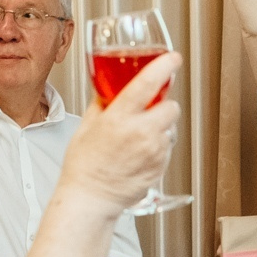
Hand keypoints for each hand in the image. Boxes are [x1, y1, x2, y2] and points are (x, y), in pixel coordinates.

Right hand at [58, 53, 182, 211]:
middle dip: (163, 105)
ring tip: (138, 137)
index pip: (147, 83)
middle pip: (171, 106)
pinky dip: (158, 146)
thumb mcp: (86, 126)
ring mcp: (153, 151)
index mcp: (119, 118)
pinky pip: (167, 147)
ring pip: (170, 128)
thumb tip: (110, 89)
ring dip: (160, 127)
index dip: (164, 66)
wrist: (91, 198)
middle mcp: (140, 133)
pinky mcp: (161, 166)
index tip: (172, 58)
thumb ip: (102, 104)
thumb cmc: (84, 166)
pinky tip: (139, 153)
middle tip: (149, 110)